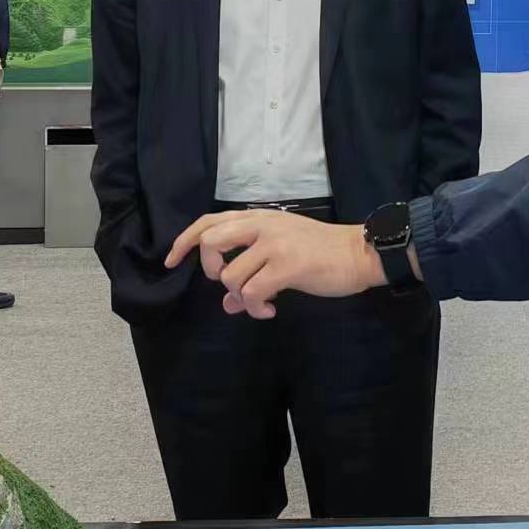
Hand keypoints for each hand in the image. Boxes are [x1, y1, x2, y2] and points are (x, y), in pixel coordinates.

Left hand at [165, 210, 385, 319]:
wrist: (358, 253)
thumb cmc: (321, 253)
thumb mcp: (282, 254)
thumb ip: (252, 272)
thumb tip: (229, 304)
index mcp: (259, 218)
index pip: (209, 221)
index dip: (185, 240)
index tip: (171, 260)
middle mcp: (262, 225)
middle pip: (211, 241)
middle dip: (208, 268)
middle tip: (226, 283)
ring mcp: (274, 244)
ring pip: (230, 275)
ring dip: (240, 296)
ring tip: (260, 301)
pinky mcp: (287, 265)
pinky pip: (253, 293)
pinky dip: (256, 308)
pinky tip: (271, 310)